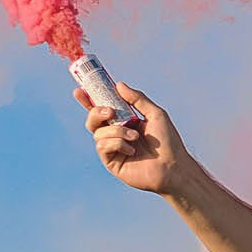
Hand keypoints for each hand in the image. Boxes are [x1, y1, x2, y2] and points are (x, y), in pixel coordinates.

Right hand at [77, 81, 181, 195]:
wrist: (172, 166)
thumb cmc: (167, 142)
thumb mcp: (155, 113)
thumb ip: (137, 99)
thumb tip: (119, 85)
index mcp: (124, 122)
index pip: (102, 109)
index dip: (88, 101)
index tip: (79, 91)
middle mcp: (116, 134)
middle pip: (93, 120)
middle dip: (96, 112)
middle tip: (110, 112)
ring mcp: (112, 149)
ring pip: (98, 132)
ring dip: (116, 131)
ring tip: (134, 136)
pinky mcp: (111, 162)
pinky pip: (103, 146)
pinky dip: (117, 143)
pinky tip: (131, 150)